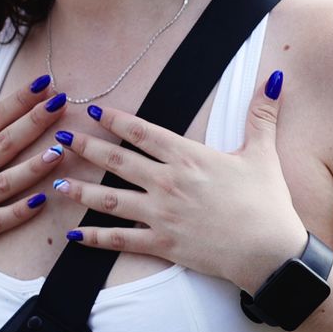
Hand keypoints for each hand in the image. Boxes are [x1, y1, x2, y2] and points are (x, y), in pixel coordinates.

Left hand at [58, 70, 306, 291]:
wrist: (271, 253)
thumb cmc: (267, 202)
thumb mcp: (263, 154)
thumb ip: (262, 115)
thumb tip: (276, 78)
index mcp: (188, 158)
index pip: (143, 132)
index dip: (115, 120)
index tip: (92, 111)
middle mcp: (168, 183)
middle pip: (118, 161)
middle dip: (86, 149)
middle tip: (60, 139)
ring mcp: (162, 215)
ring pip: (111, 200)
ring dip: (81, 192)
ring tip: (56, 185)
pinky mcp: (163, 245)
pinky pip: (121, 240)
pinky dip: (95, 239)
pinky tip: (74, 236)